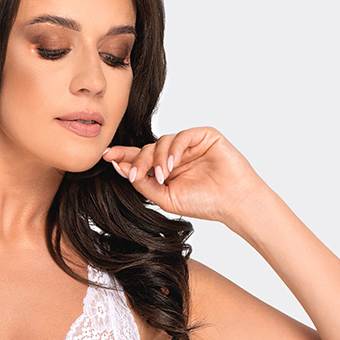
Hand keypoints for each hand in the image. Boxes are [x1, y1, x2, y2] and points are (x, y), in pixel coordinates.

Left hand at [102, 125, 269, 223]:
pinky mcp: (205, 136)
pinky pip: (182, 136)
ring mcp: (190, 144)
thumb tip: (122, 169)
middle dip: (138, 160)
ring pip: (163, 141)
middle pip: (148, 148)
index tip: (106, 156)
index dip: (123, 155)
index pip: (141, 158)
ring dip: (157, 158)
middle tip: (134, 175)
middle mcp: (176, 154)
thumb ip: (144, 184)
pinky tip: (172, 164)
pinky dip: (174, 149)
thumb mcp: (166, 198)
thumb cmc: (204, 203)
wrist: (233, 203)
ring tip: (162, 175)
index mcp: (166, 169)